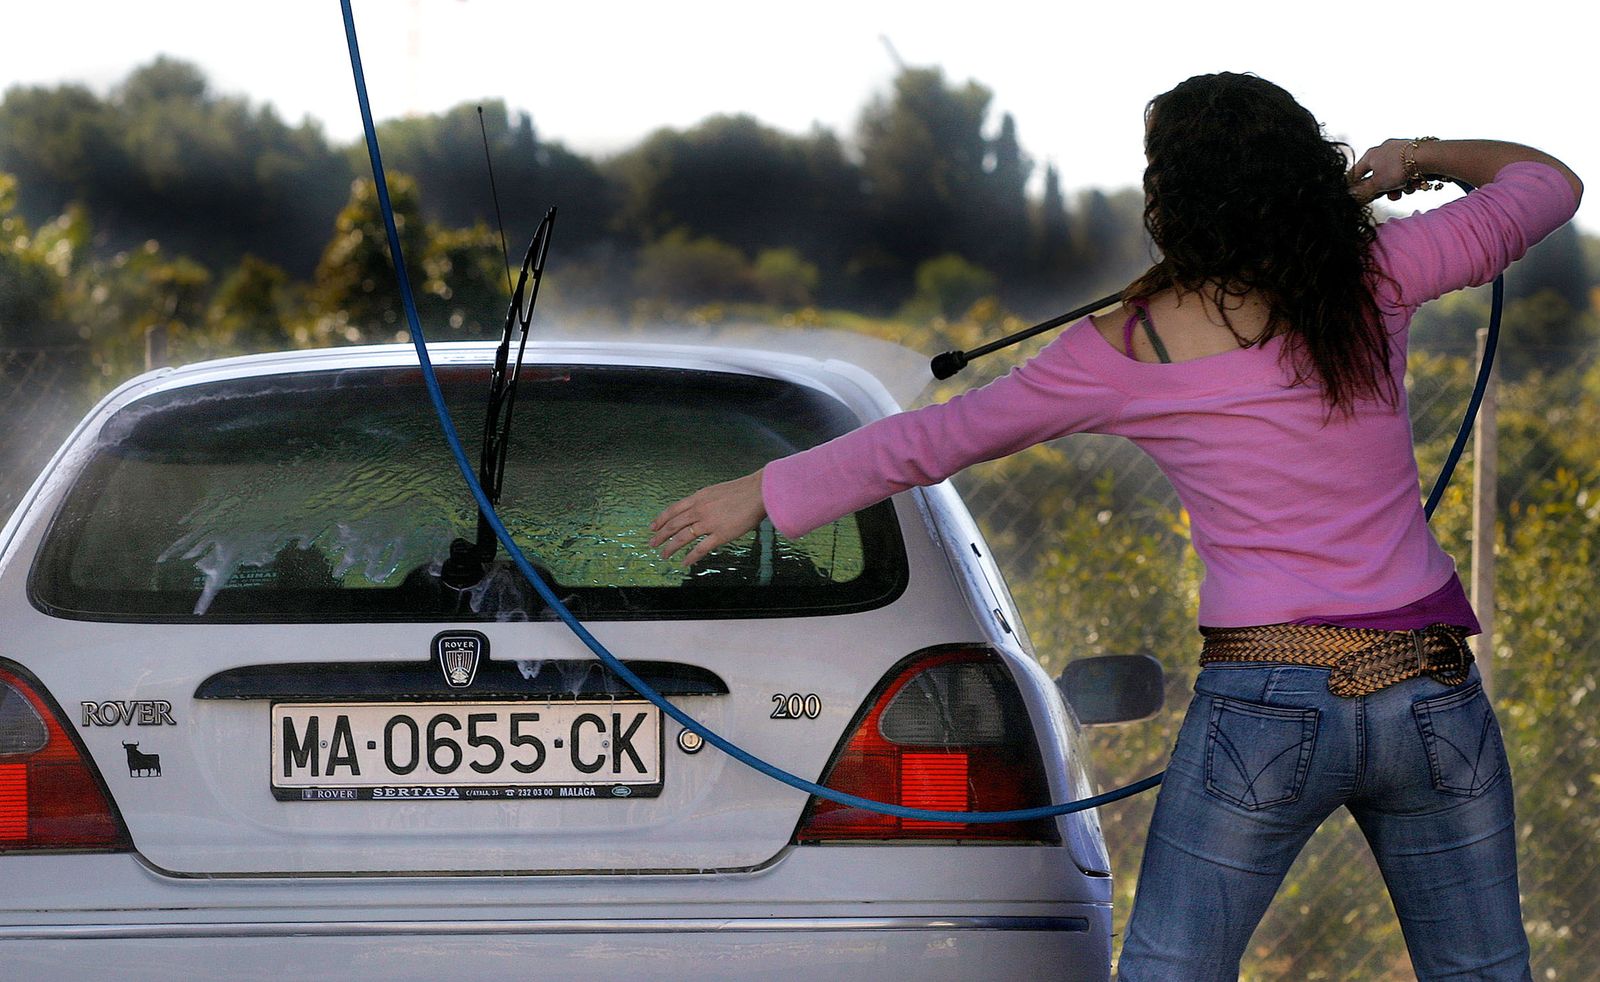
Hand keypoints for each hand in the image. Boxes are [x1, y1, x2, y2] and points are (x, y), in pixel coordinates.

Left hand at [649, 468, 767, 566]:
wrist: (758, 492)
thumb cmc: (742, 490)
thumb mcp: (715, 491)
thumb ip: (705, 501)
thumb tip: (698, 508)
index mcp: (698, 498)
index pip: (673, 510)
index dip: (660, 520)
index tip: (653, 527)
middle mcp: (699, 510)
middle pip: (673, 525)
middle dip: (660, 536)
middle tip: (652, 543)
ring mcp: (709, 523)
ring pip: (682, 538)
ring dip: (671, 547)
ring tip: (664, 555)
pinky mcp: (720, 535)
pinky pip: (701, 549)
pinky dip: (690, 557)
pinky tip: (684, 563)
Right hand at [1349, 138, 1426, 202]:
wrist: (1427, 157)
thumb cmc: (1399, 167)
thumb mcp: (1377, 184)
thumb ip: (1363, 191)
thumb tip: (1352, 195)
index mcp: (1370, 155)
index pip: (1355, 173)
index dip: (1353, 186)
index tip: (1354, 195)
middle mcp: (1383, 151)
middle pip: (1378, 176)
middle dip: (1385, 190)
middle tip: (1390, 196)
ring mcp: (1399, 151)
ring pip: (1394, 176)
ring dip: (1399, 187)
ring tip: (1405, 190)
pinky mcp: (1412, 154)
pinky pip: (1406, 171)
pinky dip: (1409, 179)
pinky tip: (1415, 183)